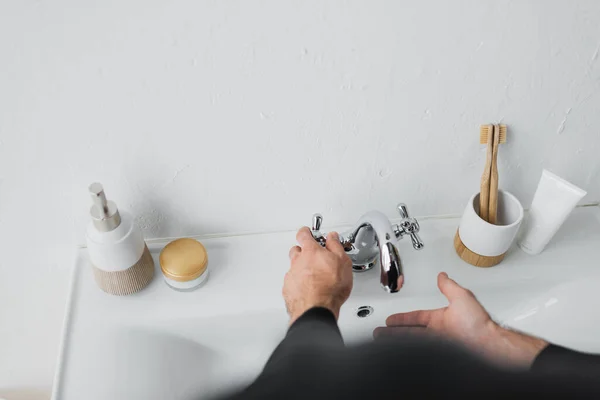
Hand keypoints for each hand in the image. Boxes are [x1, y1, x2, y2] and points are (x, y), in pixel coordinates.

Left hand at [284, 227, 352, 324]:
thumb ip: (335, 246)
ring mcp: (291, 275)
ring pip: (294, 267)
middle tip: (314, 256)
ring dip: (302, 268)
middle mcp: (297, 261)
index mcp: (310, 252)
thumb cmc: (330, 287)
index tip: (308, 232)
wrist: (317, 308)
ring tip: (314, 276)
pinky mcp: (288, 289)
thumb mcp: (342, 261)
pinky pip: (292, 281)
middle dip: (303, 251)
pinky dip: (299, 283)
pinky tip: (309, 288)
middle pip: (296, 250)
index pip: (303, 234)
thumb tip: (332, 237)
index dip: (306, 232)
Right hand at [374, 272, 547, 368]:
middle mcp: (438, 332)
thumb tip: (443, 275)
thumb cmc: (479, 324)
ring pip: (411, 343)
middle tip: (380, 334)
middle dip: (393, 333)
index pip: (416, 318)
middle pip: (409, 333)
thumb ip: (449, 287)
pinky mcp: (439, 354)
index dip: (402, 319)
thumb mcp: (462, 297)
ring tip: (382, 342)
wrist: (488, 345)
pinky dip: (407, 352)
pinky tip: (398, 352)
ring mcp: (438, 345)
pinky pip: (418, 353)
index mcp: (441, 319)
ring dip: (396, 342)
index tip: (391, 320)